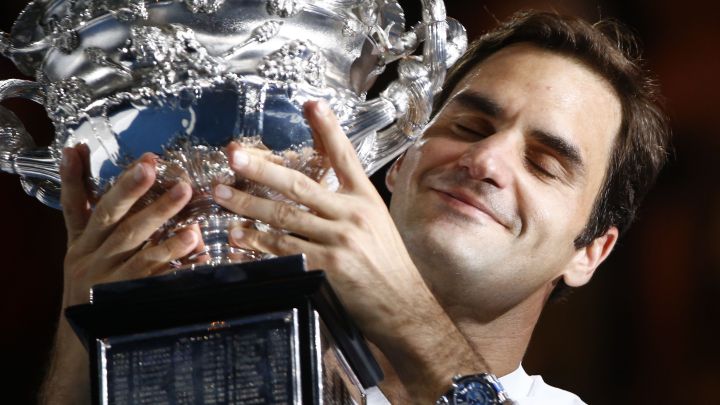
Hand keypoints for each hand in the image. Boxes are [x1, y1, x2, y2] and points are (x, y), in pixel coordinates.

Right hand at [41, 147, 199, 404]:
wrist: (84, 336)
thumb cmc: (88, 282)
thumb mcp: (78, 245)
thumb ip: (81, 205)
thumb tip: (74, 152)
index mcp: (81, 242)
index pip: (75, 204)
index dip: (75, 176)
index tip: (80, 148)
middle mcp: (93, 257)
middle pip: (112, 219)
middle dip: (131, 191)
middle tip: (154, 167)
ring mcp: (112, 279)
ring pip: (138, 249)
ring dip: (162, 227)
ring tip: (185, 208)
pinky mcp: (132, 298)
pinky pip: (158, 278)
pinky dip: (178, 264)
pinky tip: (197, 251)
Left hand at [212, 101, 487, 401]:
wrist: (403, 304)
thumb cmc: (388, 263)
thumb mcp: (375, 221)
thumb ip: (349, 198)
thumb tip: (325, 176)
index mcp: (365, 199)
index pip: (345, 156)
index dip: (327, 128)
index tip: (311, 105)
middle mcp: (352, 214)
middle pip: (300, 184)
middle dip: (262, 168)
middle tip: (234, 156)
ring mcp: (339, 240)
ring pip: (284, 217)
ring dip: (248, 204)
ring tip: (223, 193)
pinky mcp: (327, 266)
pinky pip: (284, 249)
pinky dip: (258, 242)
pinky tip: (238, 234)